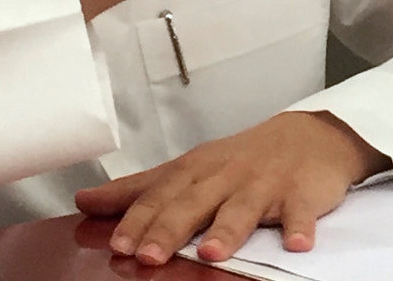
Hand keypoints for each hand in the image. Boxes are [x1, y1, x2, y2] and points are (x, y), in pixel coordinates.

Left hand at [74, 111, 391, 265]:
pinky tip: (296, 244)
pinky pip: (300, 211)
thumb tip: (85, 201)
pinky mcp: (301, 193)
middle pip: (194, 203)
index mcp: (196, 171)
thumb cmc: (239, 159)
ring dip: (227, 230)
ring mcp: (264, 184)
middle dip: (170, 229)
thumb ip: (139, 189)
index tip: (117, 243)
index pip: (160, 195)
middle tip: (148, 256)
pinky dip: (299, 226)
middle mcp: (225, 176)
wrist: (307, 136)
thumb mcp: (188, 168)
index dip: (137, 219)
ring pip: (242, 208)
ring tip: (210, 253)